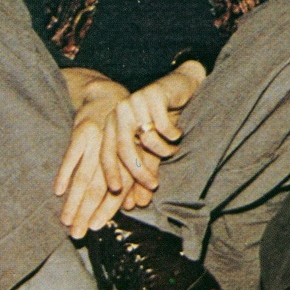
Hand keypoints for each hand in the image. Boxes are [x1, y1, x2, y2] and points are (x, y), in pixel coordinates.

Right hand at [54, 75, 133, 238]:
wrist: (107, 93)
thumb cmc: (124, 126)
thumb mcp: (137, 146)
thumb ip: (138, 175)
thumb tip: (138, 204)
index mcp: (131, 153)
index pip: (120, 186)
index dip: (109, 208)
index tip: (98, 227)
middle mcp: (115, 148)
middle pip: (99, 186)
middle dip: (88, 212)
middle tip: (78, 234)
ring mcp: (97, 139)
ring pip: (85, 175)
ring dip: (75, 201)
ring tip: (66, 221)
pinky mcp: (81, 130)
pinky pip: (72, 155)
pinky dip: (65, 173)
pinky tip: (59, 192)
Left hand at [100, 62, 202, 195]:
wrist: (182, 86)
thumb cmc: (163, 118)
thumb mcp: (151, 146)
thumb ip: (144, 170)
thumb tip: (137, 203)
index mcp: (113, 123)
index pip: (106, 153)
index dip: (110, 173)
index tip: (116, 192)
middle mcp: (120, 111)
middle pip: (123, 148)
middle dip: (138, 171)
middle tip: (153, 185)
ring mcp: (135, 101)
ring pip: (146, 139)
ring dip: (163, 150)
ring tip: (174, 149)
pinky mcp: (153, 94)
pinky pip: (162, 126)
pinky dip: (173, 135)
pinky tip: (178, 132)